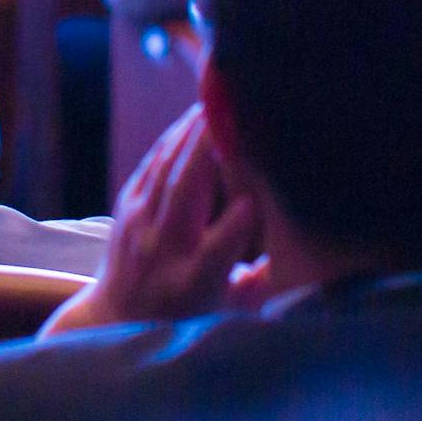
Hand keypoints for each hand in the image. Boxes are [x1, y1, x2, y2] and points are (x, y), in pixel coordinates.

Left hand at [49, 105, 262, 333]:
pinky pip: (151, 165)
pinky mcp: (125, 208)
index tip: (265, 187)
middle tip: (235, 111)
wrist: (116, 318)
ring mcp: (139, 226)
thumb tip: (305, 260)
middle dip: (209, 148)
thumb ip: (262, 284)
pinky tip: (191, 119)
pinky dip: (172, 140)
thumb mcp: (230, 313)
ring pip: (166, 169)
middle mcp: (163, 251)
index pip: (222, 244)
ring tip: (216, 102)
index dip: (243, 215)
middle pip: (186, 191)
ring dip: (190, 133)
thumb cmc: (186, 317)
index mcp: (194, 283)